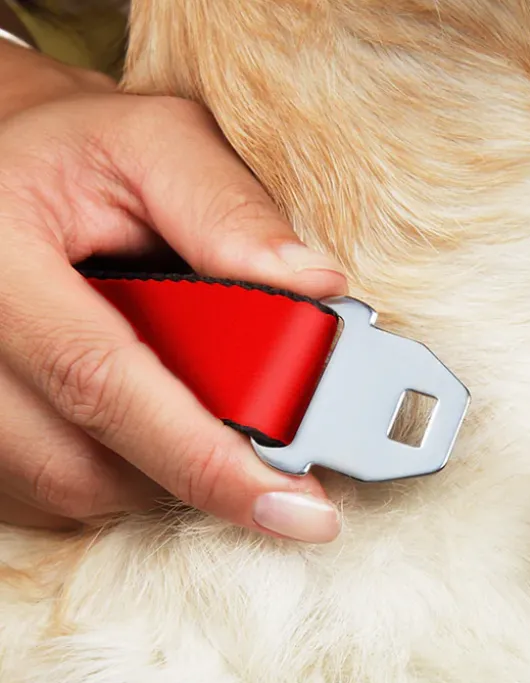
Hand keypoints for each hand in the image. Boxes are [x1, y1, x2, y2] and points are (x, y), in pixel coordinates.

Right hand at [0, 43, 345, 540]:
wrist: (5, 176)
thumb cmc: (79, 158)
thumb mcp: (154, 145)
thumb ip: (230, 211)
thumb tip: (316, 287)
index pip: (102, 382)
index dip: (208, 458)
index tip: (299, 506)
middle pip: (87, 464)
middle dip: (203, 471)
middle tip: (282, 466)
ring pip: (78, 489)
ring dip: (166, 470)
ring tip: (207, 411)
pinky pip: (59, 495)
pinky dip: (129, 472)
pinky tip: (154, 421)